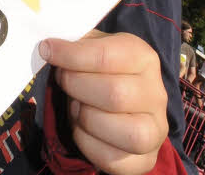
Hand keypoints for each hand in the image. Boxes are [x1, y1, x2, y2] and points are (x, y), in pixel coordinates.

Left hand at [40, 30, 167, 174]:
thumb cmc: (99, 69)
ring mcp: (156, 129)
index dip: (72, 55)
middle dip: (77, 87)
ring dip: (86, 118)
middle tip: (63, 80)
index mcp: (143, 57)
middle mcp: (156, 93)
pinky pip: (115, 160)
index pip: (107, 56)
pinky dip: (88, 145)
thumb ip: (74, 43)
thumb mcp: (91, 46)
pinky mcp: (146, 159)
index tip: (48, 51)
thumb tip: (49, 47)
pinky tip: (81, 129)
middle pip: (115, 94)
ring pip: (125, 132)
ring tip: (76, 105)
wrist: (118, 101)